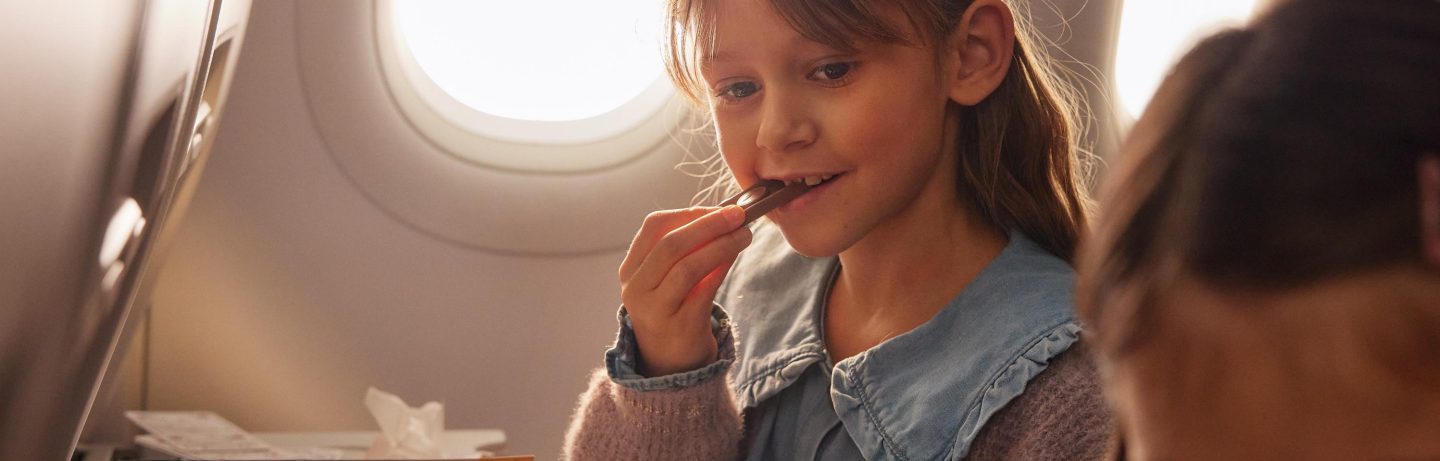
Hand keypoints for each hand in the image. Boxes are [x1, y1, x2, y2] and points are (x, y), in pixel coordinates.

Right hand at [618, 205, 752, 376]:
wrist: (670, 364)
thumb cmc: (674, 310)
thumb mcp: (668, 279)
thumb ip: (686, 251)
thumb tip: (723, 217)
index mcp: (631, 270)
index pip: (653, 227)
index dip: (687, 213)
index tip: (716, 209)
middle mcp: (636, 289)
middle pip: (671, 244)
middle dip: (708, 224)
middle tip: (738, 215)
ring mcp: (655, 310)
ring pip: (688, 266)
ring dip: (721, 245)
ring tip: (744, 235)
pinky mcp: (679, 327)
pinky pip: (704, 290)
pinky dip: (722, 268)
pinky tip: (736, 256)